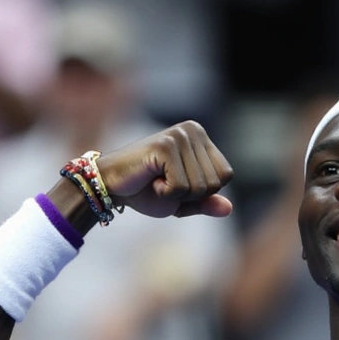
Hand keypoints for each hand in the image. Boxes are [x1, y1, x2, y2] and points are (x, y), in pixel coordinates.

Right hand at [96, 121, 233, 218]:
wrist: (110, 186)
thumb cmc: (146, 191)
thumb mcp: (182, 200)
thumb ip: (206, 202)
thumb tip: (228, 209)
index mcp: (201, 138)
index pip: (225, 176)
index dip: (203, 191)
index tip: (177, 184)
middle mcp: (193, 131)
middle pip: (215, 182)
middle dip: (190, 195)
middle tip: (164, 182)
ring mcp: (180, 136)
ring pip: (200, 187)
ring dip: (177, 195)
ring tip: (157, 180)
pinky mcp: (166, 146)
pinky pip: (181, 187)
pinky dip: (166, 193)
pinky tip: (151, 180)